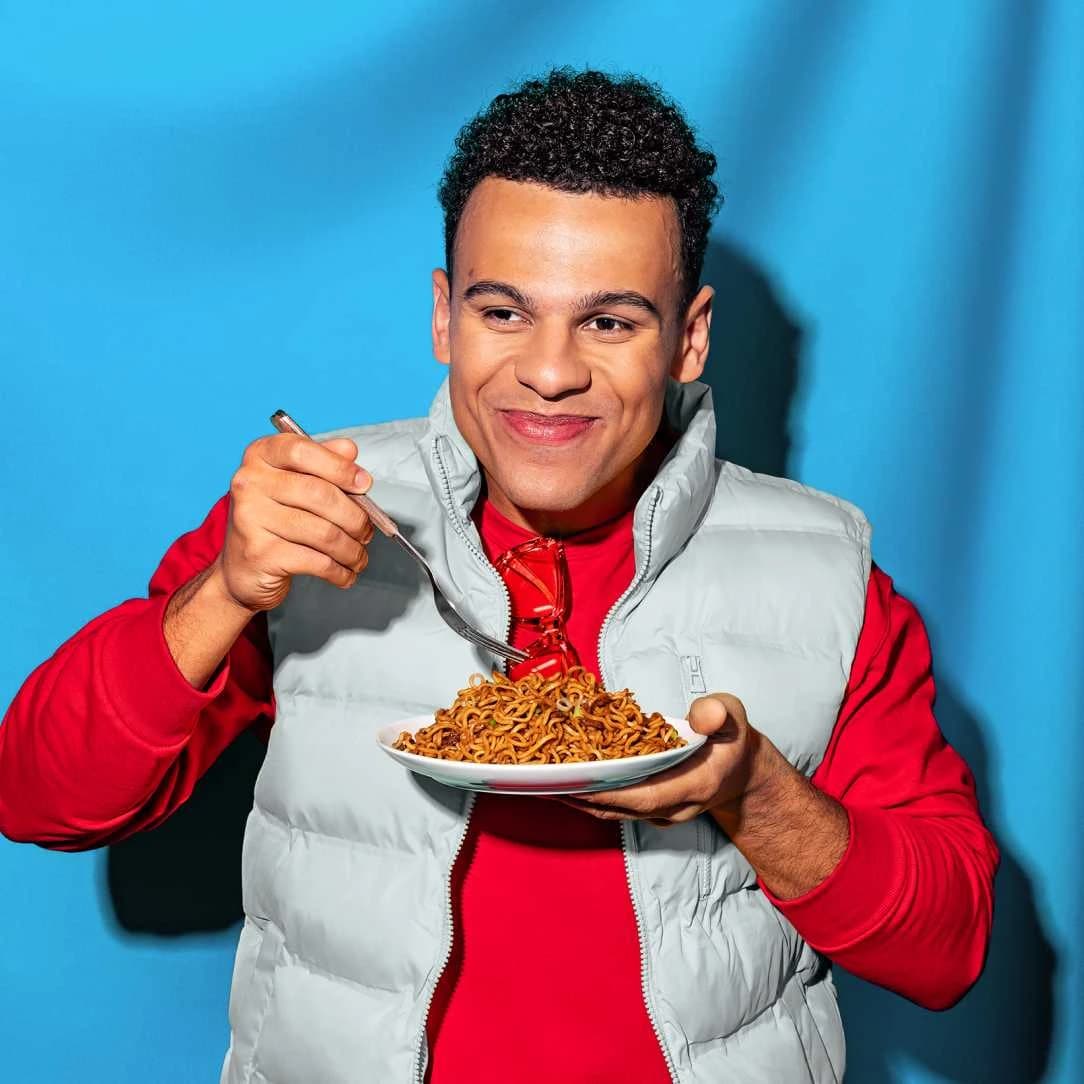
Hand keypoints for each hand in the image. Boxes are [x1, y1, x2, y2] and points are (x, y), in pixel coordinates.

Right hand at [220, 433, 374, 611]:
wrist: (241, 569)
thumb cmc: (274, 522)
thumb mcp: (294, 484)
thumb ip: (322, 462)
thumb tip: (349, 450)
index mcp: (260, 456)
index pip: (302, 451)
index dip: (339, 467)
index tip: (363, 484)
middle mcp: (249, 483)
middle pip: (319, 494)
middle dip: (355, 517)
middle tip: (366, 531)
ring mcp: (251, 518)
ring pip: (323, 532)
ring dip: (351, 549)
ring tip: (358, 556)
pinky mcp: (260, 554)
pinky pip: (316, 561)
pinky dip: (340, 571)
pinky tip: (346, 573)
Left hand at [562, 693, 776, 826]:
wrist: (740, 772)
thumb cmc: (730, 741)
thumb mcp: (733, 717)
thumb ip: (719, 713)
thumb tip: (703, 714)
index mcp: (694, 785)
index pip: (646, 796)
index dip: (609, 792)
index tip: (576, 781)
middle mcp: (674, 807)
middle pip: (619, 808)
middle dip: (579, 796)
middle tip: (543, 779)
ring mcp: (660, 813)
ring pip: (612, 812)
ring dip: (576, 799)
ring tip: (541, 780)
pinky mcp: (648, 809)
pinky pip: (614, 806)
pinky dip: (588, 795)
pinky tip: (564, 779)